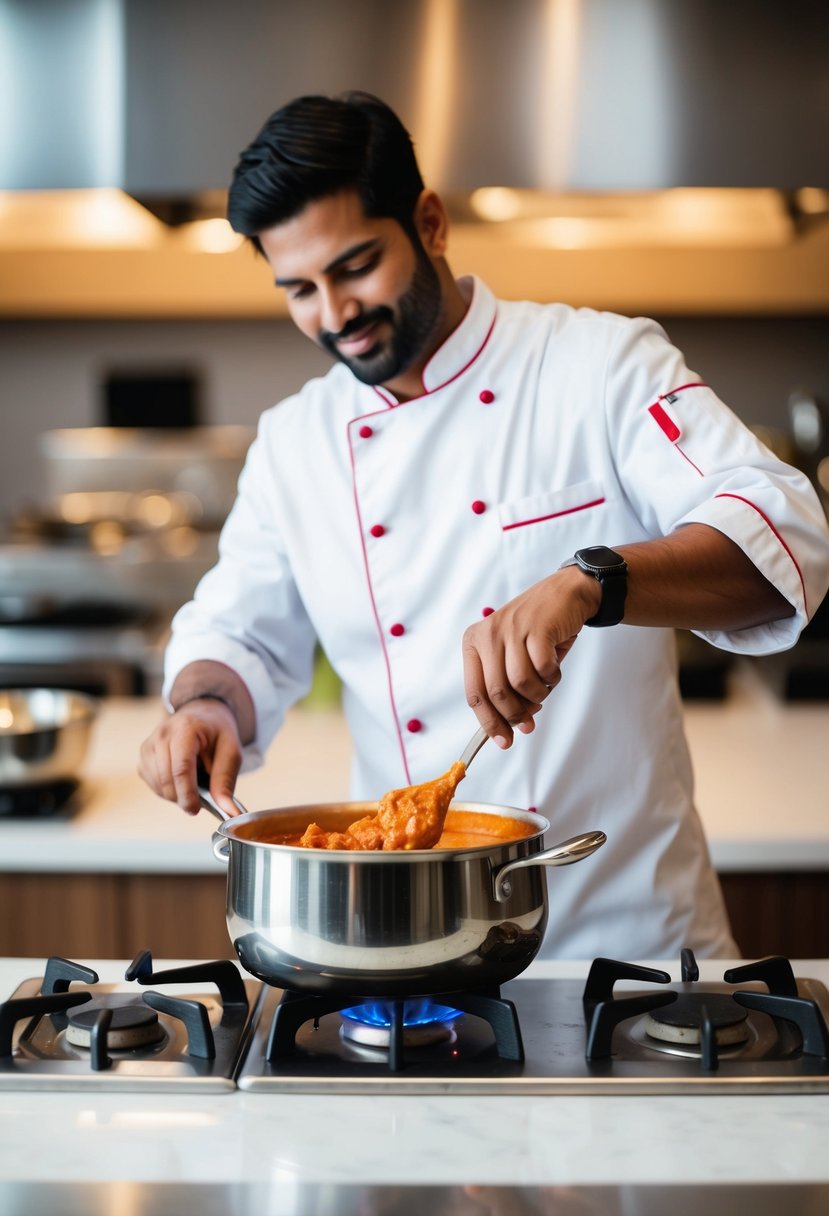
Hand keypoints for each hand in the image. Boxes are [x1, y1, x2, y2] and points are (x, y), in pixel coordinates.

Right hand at [138, 698, 243, 816]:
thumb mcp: (231, 752)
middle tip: (202, 798)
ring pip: (158, 786)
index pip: (181, 769)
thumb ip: (226, 780)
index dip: (187, 794)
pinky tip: (181, 779)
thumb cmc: (217, 733)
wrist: (202, 716)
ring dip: (177, 794)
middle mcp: (162, 734)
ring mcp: (148, 745)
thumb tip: (228, 811)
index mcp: (185, 728)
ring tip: (194, 781)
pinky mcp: (143, 755)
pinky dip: (168, 790)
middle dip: (183, 797)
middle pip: (167, 781)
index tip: (196, 810)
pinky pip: (153, 784)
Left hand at [461, 568, 597, 746]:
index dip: (489, 722)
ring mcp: (511, 629)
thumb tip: (510, 726)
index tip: (503, 741)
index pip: (475, 693)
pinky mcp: (536, 628)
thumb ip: (506, 687)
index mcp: (474, 643)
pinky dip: (552, 677)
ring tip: (544, 687)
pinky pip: (542, 669)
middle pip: (496, 693)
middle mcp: (487, 634)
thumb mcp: (512, 654)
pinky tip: (554, 670)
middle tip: (529, 723)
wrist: (566, 593)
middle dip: (515, 715)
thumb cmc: (538, 630)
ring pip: (520, 683)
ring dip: (537, 694)